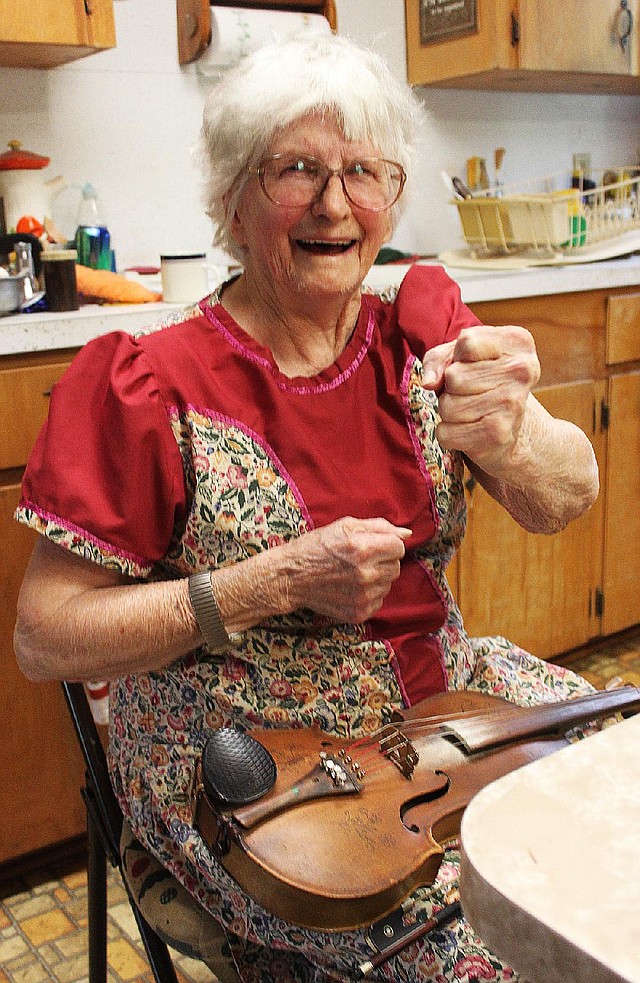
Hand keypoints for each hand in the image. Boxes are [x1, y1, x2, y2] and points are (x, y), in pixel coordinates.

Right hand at [285, 516, 410, 622]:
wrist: (291, 576)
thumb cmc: (316, 546)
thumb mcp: (344, 526)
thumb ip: (379, 527)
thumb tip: (407, 534)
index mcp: (363, 549)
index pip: (399, 547)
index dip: (387, 545)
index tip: (372, 546)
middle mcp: (366, 574)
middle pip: (396, 566)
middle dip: (382, 561)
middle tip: (359, 560)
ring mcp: (363, 597)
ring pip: (388, 584)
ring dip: (376, 578)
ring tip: (352, 574)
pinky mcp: (359, 613)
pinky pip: (378, 601)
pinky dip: (369, 595)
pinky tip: (350, 588)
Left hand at [421, 324, 539, 477]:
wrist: (510, 427)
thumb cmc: (478, 381)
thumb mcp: (458, 356)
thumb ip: (437, 360)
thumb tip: (429, 383)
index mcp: (517, 342)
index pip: (467, 342)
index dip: (456, 357)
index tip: (471, 364)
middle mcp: (522, 370)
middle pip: (454, 377)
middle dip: (450, 388)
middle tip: (469, 393)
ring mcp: (513, 404)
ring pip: (448, 407)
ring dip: (449, 412)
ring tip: (470, 411)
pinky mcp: (499, 435)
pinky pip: (446, 433)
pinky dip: (448, 435)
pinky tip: (469, 429)